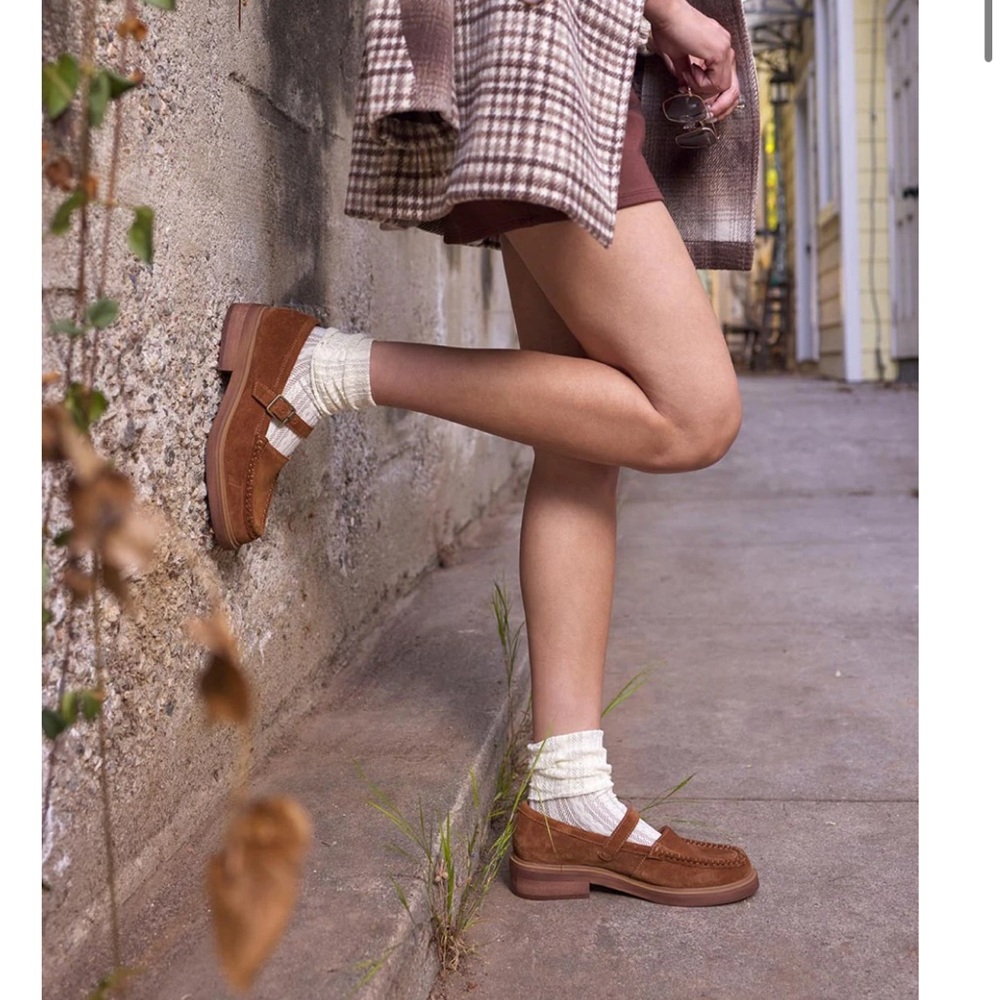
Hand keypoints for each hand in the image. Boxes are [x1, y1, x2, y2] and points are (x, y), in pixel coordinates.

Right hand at [644, 0, 740, 120]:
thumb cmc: (668, 28)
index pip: (727, 80)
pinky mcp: (719, 51)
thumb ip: (686, 74)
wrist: (666, 14)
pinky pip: (715, 82)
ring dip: (701, 87)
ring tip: (688, 74)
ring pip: (722, 86)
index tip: (704, 105)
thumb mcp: (678, 57)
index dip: (717, 98)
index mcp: (717, 47)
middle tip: (707, 112)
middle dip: (720, 106)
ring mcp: (724, 48)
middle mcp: (725, 47)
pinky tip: (690, 69)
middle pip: (733, 88)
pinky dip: (700, 82)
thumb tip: (685, 87)